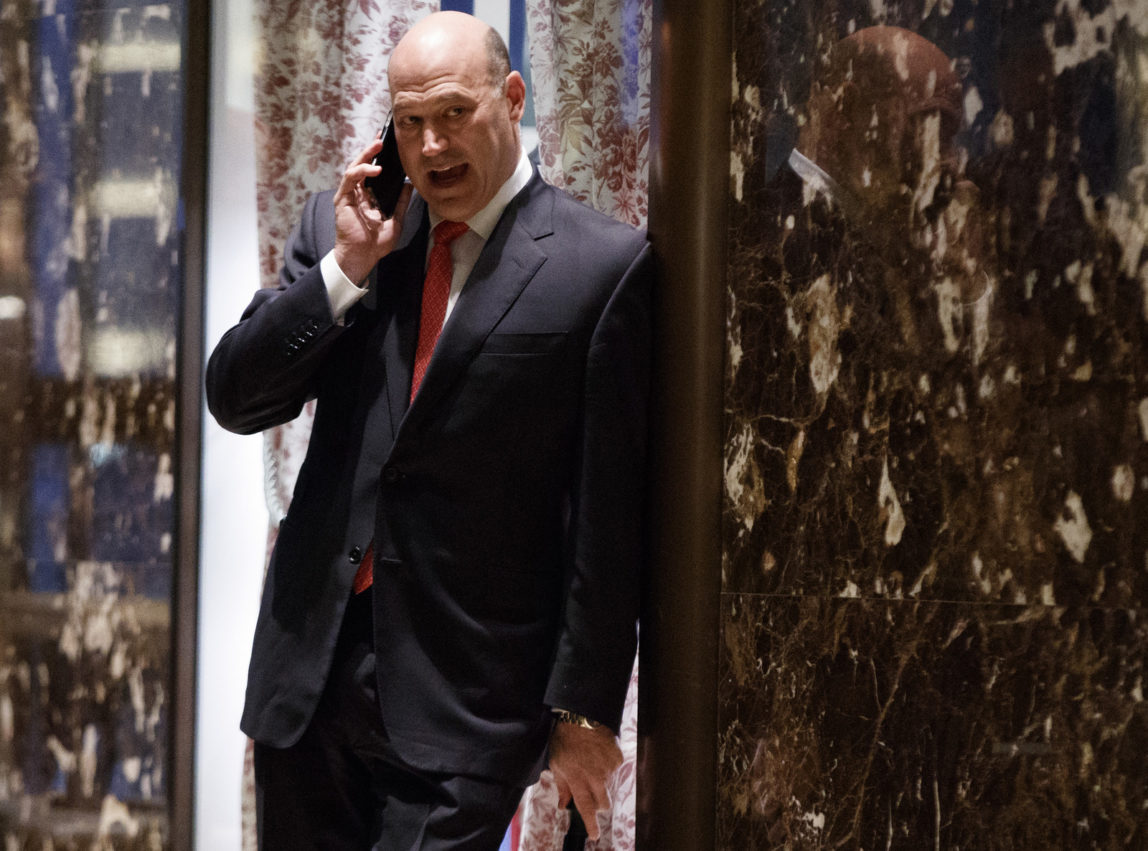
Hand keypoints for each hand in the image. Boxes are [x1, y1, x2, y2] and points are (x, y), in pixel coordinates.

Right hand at [332, 136, 412, 284]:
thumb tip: (410, 186)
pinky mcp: (342, 199)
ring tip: (378, 146)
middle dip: (371, 150)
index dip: (379, 158)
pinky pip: (349, 179)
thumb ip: (401, 203)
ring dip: (366, 155)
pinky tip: (375, 169)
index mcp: (368, 196)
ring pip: (354, 167)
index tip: (389, 145)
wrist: (363, 257)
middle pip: (362, 165)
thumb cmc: (376, 243)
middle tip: (382, 138)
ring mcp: (348, 195)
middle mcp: (357, 193)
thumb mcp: (396, 220)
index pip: (372, 172)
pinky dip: (361, 171)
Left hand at [548, 721, 622, 841]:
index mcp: (577, 778)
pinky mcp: (617, 758)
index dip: (591, 823)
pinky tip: (599, 753)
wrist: (582, 715)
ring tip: (591, 762)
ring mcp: (608, 767)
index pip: (585, 806)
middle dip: (599, 804)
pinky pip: (615, 770)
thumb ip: (561, 786)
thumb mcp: (556, 763)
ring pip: (608, 785)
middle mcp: (594, 776)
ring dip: (601, 781)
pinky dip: (608, 766)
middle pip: (603, 802)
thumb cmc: (565, 739)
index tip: (594, 834)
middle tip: (592, 792)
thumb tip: (563, 805)